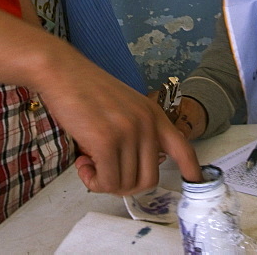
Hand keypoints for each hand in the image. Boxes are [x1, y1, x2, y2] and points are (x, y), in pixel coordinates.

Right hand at [37, 58, 202, 193]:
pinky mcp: (107, 141)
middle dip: (124, 185)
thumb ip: (135, 130)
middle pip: (149, 179)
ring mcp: (129, 132)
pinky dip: (93, 181)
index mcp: (153, 114)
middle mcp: (147, 124)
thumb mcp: (123, 105)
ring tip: (88, 163)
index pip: (183, 147)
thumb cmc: (85, 88)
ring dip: (104, 182)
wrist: (62, 72)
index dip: (192, 169)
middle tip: (104, 173)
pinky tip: (82, 164)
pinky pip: (106, 181)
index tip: (195, 181)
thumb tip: (132, 168)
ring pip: (125, 184)